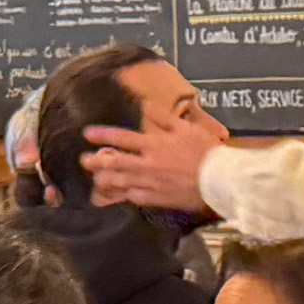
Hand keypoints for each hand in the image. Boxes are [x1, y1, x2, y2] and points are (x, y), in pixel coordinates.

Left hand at [82, 117, 222, 211]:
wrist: (220, 179)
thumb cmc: (206, 151)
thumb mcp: (185, 128)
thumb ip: (162, 117)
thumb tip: (144, 105)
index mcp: (154, 144)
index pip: (122, 137)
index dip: (103, 135)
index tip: (87, 133)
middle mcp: (148, 164)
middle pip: (115, 162)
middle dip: (97, 161)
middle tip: (84, 160)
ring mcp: (151, 183)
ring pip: (121, 182)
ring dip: (105, 179)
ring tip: (95, 178)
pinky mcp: (158, 199)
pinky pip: (134, 197)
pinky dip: (123, 195)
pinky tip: (117, 194)